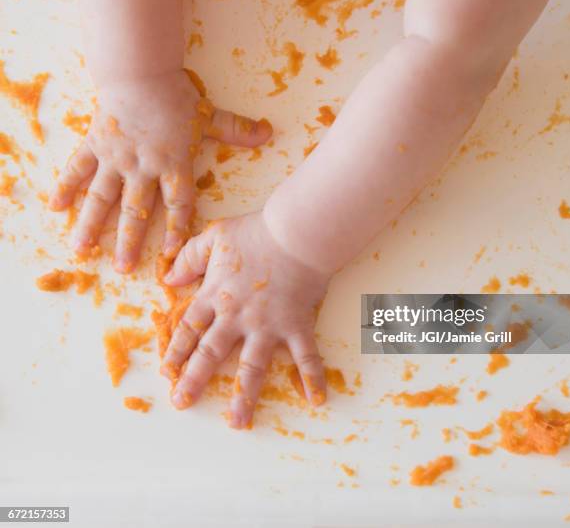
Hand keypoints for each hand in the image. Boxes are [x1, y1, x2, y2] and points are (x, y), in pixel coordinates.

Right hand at [49, 70, 271, 271]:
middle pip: (136, 211)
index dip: (177, 228)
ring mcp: (116, 159)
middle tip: (123, 268)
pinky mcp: (96, 145)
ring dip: (93, 225)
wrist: (140, 71)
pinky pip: (78, 169)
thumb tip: (269, 131)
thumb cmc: (177, 96)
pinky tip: (55, 208)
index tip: (172, 253)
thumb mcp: (210, 116)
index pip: (178, 204)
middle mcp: (143, 168)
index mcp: (173, 164)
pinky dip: (65, 188)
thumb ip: (237, 130)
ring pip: (102, 198)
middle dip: (129, 241)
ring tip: (82, 250)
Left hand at [161, 212, 330, 428]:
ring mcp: (267, 325)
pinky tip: (317, 399)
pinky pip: (306, 355)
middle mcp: (237, 317)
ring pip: (252, 367)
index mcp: (216, 295)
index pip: (190, 328)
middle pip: (211, 353)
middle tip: (182, 403)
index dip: (176, 350)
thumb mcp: (214, 237)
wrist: (295, 233)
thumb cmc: (255, 232)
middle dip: (194, 380)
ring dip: (243, 396)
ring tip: (237, 423)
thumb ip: (189, 258)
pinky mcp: (296, 325)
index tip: (166, 372)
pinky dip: (313, 377)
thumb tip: (168, 278)